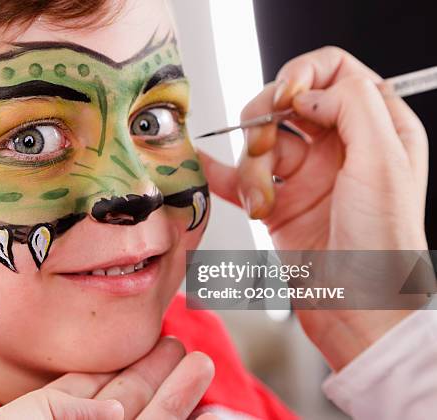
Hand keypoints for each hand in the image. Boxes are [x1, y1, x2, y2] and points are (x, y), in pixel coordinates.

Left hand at [0, 337, 215, 418]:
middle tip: (185, 346)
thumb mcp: (25, 419)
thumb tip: (114, 407)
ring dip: (177, 397)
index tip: (158, 345)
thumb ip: (65, 405)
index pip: (99, 388)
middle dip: (159, 374)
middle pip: (131, 401)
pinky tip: (207, 414)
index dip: (130, 367)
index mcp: (57, 417)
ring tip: (200, 364)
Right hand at [200, 46, 428, 369]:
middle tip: (262, 146)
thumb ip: (353, 107)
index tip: (287, 101)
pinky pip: (241, 178)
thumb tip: (308, 92)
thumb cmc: (385, 246)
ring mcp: (306, 176)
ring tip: (259, 199)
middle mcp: (339, 147)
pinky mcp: (279, 204)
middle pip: (286, 103)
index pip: (333, 71)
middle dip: (265, 121)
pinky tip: (203, 168)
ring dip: (250, 166)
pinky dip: (221, 174)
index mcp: (376, 127)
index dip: (303, 76)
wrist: (359, 309)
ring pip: (260, 143)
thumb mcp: (385, 163)